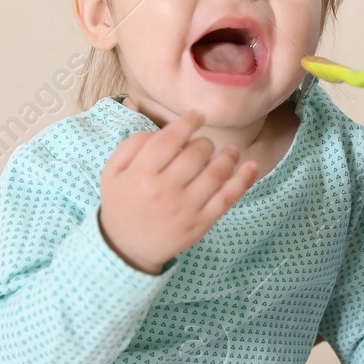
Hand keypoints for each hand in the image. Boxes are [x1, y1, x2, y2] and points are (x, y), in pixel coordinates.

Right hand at [99, 109, 258, 273]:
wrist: (125, 247)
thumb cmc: (121, 203)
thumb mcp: (112, 171)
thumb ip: (132, 145)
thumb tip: (161, 130)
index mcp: (141, 174)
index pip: (170, 139)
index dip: (188, 122)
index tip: (197, 115)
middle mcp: (165, 190)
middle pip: (196, 153)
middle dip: (204, 142)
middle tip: (204, 144)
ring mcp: (185, 208)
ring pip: (216, 172)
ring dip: (228, 156)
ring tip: (231, 151)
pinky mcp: (201, 223)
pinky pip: (228, 198)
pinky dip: (243, 180)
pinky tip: (251, 166)